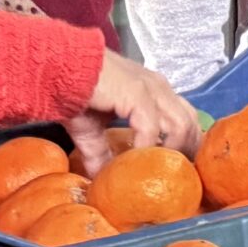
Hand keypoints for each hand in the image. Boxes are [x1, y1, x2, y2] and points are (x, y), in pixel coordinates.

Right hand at [69, 50, 200, 174]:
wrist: (57, 68)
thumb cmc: (75, 92)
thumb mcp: (91, 129)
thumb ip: (100, 153)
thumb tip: (100, 178)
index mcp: (154, 92)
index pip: (185, 118)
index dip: (185, 144)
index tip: (176, 168)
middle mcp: (159, 87)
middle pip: (190, 122)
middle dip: (186, 151)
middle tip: (171, 175)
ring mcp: (150, 88)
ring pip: (180, 125)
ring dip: (170, 151)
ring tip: (155, 171)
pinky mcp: (136, 92)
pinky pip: (151, 126)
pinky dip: (146, 147)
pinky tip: (134, 161)